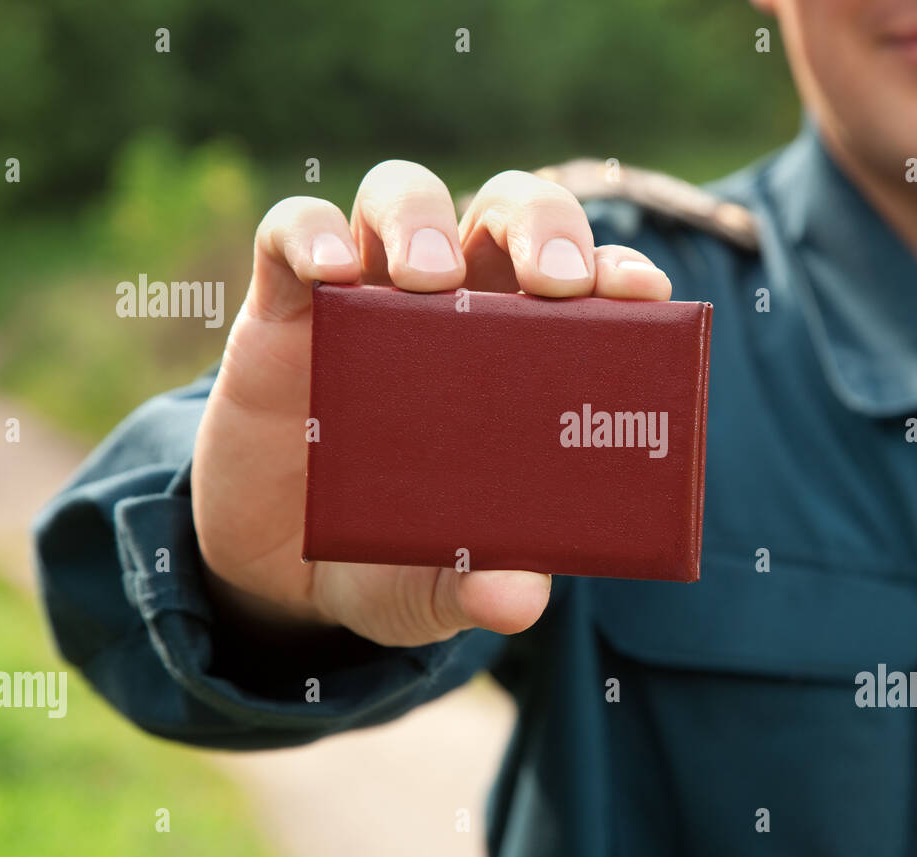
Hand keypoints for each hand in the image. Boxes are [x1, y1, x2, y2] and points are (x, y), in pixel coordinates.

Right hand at [192, 161, 671, 645]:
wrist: (277, 566)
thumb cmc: (389, 557)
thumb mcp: (434, 589)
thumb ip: (477, 591)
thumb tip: (520, 601)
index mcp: (523, 359)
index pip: (584, 283)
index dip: (618, 272)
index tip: (639, 294)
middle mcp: (455, 307)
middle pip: (510, 212)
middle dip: (542, 226)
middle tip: (551, 284)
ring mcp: (368, 295)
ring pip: (404, 194)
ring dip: (425, 218)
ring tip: (428, 281)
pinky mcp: (284, 302)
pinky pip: (293, 229)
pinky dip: (313, 233)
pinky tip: (331, 273)